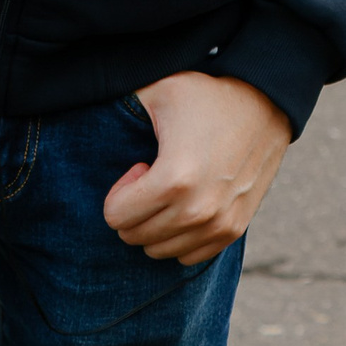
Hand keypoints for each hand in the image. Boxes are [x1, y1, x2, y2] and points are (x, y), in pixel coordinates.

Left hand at [103, 72, 290, 266]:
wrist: (267, 103)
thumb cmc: (208, 95)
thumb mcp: (161, 89)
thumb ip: (120, 100)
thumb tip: (78, 102)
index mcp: (173, 180)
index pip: (115, 217)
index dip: (121, 190)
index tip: (141, 165)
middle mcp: (196, 211)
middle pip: (134, 237)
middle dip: (136, 208)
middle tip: (157, 175)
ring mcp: (218, 224)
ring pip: (159, 251)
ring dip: (157, 224)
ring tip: (175, 187)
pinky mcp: (233, 230)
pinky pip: (187, 256)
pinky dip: (179, 237)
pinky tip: (191, 202)